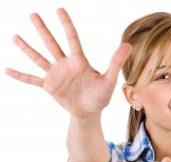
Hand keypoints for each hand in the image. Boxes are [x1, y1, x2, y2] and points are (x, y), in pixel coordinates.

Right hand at [5, 8, 131, 117]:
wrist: (90, 112)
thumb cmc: (100, 96)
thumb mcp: (109, 80)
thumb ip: (115, 63)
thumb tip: (128, 45)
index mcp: (79, 60)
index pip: (71, 38)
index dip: (66, 24)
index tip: (59, 10)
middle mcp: (65, 64)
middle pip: (52, 44)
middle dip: (43, 30)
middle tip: (33, 15)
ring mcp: (55, 74)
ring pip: (39, 58)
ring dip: (27, 48)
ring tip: (15, 36)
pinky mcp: (49, 86)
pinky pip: (32, 79)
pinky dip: (20, 75)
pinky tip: (7, 70)